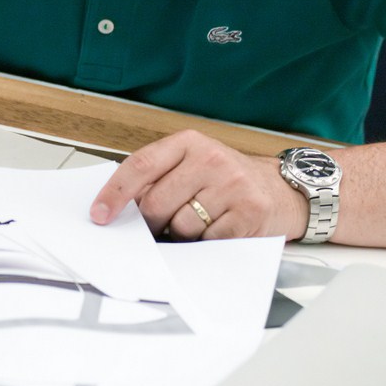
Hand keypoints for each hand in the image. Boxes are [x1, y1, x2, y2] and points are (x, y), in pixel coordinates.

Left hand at [89, 130, 309, 240]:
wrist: (285, 189)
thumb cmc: (229, 179)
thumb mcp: (193, 164)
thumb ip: (159, 177)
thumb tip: (120, 207)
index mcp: (188, 143)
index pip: (140, 166)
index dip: (114, 193)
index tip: (100, 214)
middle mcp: (210, 159)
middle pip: (156, 203)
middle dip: (151, 222)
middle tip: (161, 225)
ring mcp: (232, 184)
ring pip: (180, 226)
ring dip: (182, 234)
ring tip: (200, 222)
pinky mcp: (249, 212)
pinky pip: (208, 241)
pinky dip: (206, 243)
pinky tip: (218, 229)